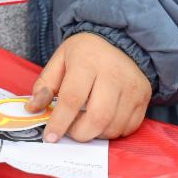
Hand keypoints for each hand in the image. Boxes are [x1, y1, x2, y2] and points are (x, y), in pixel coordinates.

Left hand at [27, 31, 151, 141]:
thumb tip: (33, 109)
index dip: (59, 122)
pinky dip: (112, 132)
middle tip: (69, 132)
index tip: (49, 136)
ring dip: (95, 134)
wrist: (120, 41)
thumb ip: (44, 85)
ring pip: (114, 126)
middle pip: (97, 117)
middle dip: (79, 133)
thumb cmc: (84, 53)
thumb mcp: (59, 60)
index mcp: (87, 62)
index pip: (72, 99)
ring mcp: (132, 87)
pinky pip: (129, 127)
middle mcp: (113, 74)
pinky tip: (101, 122)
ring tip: (84, 125)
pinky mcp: (144, 98)